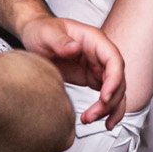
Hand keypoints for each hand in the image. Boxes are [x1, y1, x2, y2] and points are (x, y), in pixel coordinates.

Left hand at [16, 13, 125, 127]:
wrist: (34, 36)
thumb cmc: (42, 30)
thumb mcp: (46, 33)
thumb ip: (60, 41)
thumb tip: (75, 48)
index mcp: (94, 40)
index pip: (114, 60)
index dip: (114, 80)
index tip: (104, 97)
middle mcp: (100, 54)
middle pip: (118, 80)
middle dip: (109, 101)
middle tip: (92, 115)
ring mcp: (98, 67)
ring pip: (116, 91)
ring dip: (109, 109)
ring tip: (90, 120)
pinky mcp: (92, 79)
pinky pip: (107, 96)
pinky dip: (107, 110)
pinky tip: (104, 121)